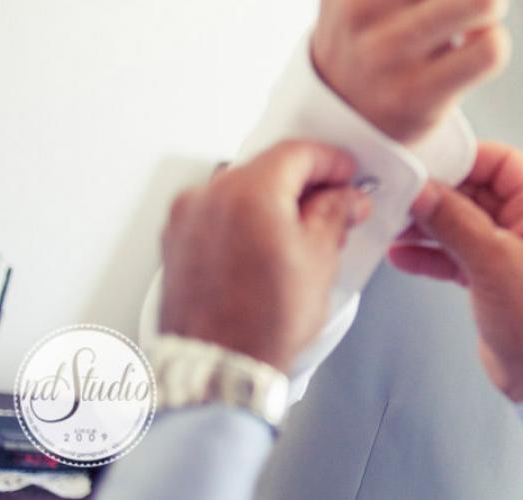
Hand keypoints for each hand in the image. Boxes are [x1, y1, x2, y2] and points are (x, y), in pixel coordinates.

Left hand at [159, 140, 371, 371]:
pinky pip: (219, 215)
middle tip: (335, 202)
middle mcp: (207, 197)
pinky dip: (247, 220)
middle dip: (304, 183)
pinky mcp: (175, 244)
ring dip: (275, 202)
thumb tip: (344, 200)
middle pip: (266, 168)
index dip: (331, 160)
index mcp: (247, 191)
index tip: (347, 171)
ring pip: (241, 191)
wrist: (217, 370)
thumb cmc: (260, 326)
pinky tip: (271, 245)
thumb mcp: (320, 260)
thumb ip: (335, 214)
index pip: (297, 152)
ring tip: (305, 232)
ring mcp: (185, 220)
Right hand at [388, 142, 522, 401]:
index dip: (464, 159)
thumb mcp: (495, 262)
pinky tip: (402, 254)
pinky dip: (431, 253)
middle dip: (438, 194)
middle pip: (477, 192)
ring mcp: (511, 250)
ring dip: (428, 224)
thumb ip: (455, 222)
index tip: (427, 160)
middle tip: (401, 194)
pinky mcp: (492, 276)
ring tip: (393, 223)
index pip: (503, 163)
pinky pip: (457, 253)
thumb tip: (425, 191)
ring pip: (462, 222)